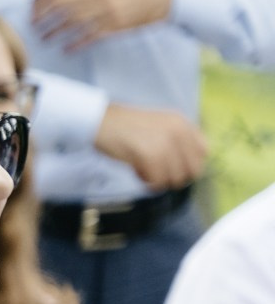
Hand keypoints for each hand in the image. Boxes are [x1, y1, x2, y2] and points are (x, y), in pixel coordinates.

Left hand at [33, 0, 173, 50]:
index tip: (32, 6)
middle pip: (59, 5)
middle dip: (41, 16)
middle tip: (33, 24)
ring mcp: (106, 10)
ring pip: (70, 23)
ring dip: (52, 32)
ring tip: (43, 38)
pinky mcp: (114, 26)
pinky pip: (88, 38)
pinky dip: (73, 45)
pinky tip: (65, 49)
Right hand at [92, 104, 208, 190]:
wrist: (100, 121)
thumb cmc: (125, 126)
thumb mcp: (159, 125)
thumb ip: (177, 139)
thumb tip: (188, 165)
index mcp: (182, 123)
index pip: (203, 153)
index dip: (188, 164)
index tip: (172, 166)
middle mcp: (178, 132)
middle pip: (192, 170)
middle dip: (175, 176)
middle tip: (157, 172)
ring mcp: (165, 143)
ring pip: (174, 178)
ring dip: (159, 180)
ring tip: (143, 170)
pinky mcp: (150, 155)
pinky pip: (157, 181)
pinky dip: (147, 181)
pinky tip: (136, 171)